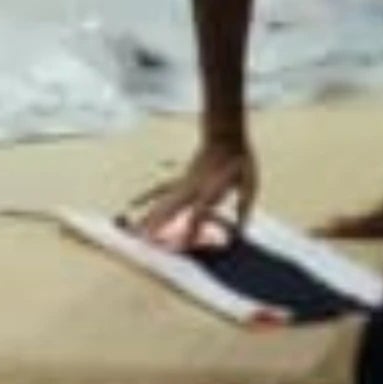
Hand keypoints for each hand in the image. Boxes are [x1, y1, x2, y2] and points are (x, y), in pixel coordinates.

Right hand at [127, 131, 256, 249]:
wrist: (225, 137)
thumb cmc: (239, 162)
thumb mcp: (249, 184)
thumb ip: (243, 207)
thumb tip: (240, 231)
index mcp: (210, 190)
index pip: (198, 214)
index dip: (190, 230)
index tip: (182, 246)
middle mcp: (193, 188)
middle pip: (172, 208)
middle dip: (159, 225)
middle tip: (147, 240)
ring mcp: (185, 183)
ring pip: (163, 200)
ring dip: (150, 214)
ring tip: (136, 229)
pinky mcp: (181, 180)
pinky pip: (161, 189)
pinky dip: (147, 196)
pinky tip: (134, 202)